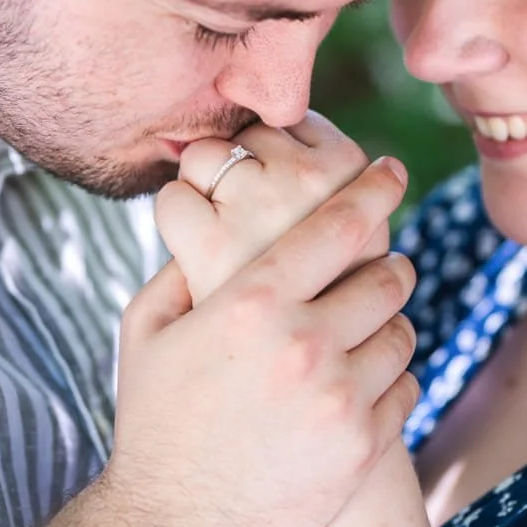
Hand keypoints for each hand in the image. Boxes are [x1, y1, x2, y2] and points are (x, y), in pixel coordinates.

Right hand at [106, 158, 418, 526]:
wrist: (171, 526)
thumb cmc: (154, 422)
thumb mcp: (146, 331)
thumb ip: (183, 266)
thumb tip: (212, 217)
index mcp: (250, 302)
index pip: (338, 224)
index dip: (373, 189)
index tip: (390, 172)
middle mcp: (302, 343)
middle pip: (386, 276)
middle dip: (387, 264)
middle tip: (382, 266)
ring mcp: (338, 398)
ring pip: (402, 332)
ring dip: (389, 324)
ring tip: (368, 330)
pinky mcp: (362, 446)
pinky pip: (406, 388)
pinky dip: (392, 378)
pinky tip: (364, 381)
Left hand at [158, 114, 383, 304]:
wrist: (275, 405)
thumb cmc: (313, 318)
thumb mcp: (351, 251)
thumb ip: (333, 195)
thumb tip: (301, 125)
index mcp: (353, 173)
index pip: (295, 121)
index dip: (279, 158)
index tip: (285, 201)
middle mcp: (313, 185)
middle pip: (251, 131)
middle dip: (244, 170)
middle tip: (256, 229)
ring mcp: (264, 211)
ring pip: (207, 155)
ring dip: (207, 192)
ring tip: (230, 243)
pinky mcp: (213, 246)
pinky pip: (173, 199)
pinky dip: (175, 220)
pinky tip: (197, 255)